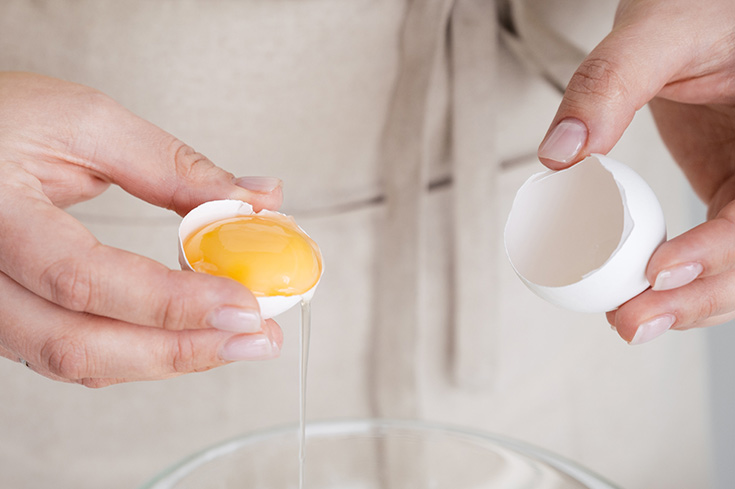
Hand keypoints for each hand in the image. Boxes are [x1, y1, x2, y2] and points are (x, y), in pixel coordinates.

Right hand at [0, 72, 283, 385]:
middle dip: (181, 350)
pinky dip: (139, 352)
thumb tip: (256, 199)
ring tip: (236, 341)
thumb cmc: (0, 118)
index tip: (244, 305)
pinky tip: (190, 337)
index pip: (83, 277)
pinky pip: (73, 354)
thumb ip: (173, 166)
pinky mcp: (9, 316)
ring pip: (76, 361)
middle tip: (256, 338)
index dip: (171, 302)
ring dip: (167, 359)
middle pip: (77, 343)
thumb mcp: (86, 123)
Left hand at [536, 0, 734, 343]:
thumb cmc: (699, 9)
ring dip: (686, 303)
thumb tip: (561, 153)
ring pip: (734, 268)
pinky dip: (676, 280)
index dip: (718, 253)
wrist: (698, 10)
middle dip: (697, 298)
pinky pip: (710, 251)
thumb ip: (609, 84)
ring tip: (627, 322)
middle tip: (632, 321)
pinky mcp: (729, 196)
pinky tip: (635, 295)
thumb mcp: (657, 32)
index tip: (659, 269)